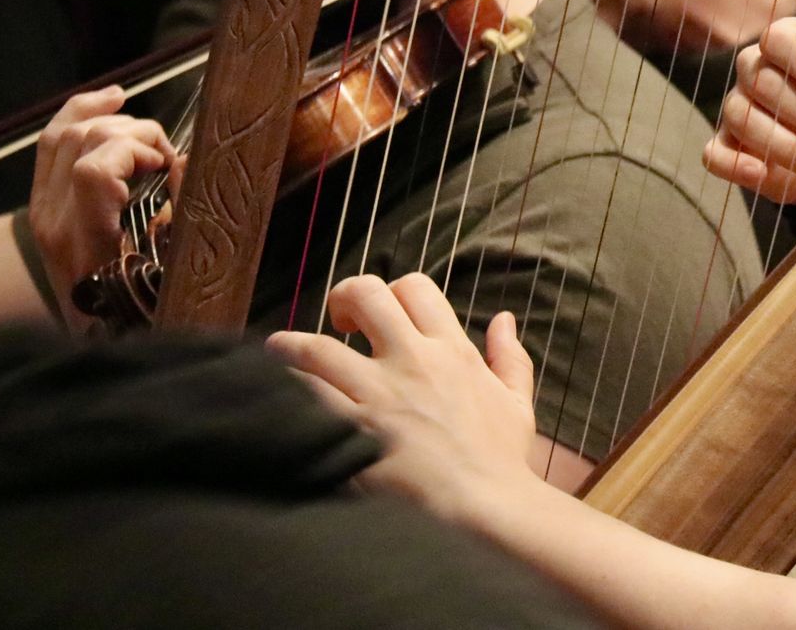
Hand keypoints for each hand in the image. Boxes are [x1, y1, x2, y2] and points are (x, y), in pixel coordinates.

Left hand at [29, 86, 177, 325]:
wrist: (93, 350)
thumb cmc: (142, 323)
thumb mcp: (170, 281)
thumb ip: (181, 222)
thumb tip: (183, 165)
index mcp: (83, 241)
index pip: (92, 167)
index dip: (134, 150)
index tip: (168, 166)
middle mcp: (54, 220)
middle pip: (85, 138)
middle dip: (136, 133)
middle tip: (168, 160)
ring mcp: (42, 210)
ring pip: (67, 132)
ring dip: (116, 123)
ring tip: (150, 142)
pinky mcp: (43, 205)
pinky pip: (53, 141)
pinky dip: (83, 112)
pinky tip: (114, 98)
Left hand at [266, 273, 540, 526]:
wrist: (483, 507)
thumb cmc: (501, 460)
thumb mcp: (517, 402)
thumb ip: (510, 357)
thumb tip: (504, 319)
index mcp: (452, 350)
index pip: (414, 288)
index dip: (393, 290)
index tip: (384, 316)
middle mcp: (412, 360)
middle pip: (366, 296)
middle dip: (344, 297)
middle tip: (339, 321)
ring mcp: (379, 394)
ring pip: (317, 347)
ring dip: (292, 345)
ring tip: (280, 351)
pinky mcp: (353, 430)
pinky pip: (306, 396)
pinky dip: (287, 389)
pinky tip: (279, 394)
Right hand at [703, 2, 795, 202]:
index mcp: (794, 42)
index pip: (782, 38)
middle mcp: (758, 69)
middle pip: (762, 81)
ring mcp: (740, 109)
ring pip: (742, 117)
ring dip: (787, 146)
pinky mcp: (731, 150)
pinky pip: (715, 154)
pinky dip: (735, 165)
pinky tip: (763, 174)